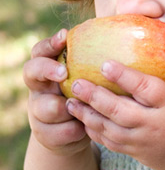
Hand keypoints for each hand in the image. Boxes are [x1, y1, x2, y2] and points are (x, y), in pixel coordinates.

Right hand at [23, 30, 89, 155]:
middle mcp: (39, 87)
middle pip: (32, 72)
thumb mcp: (89, 79)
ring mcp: (38, 110)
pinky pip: (58, 131)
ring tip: (78, 107)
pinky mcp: (44, 133)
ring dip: (63, 107)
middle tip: (64, 73)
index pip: (41, 50)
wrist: (73, 133)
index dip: (50, 43)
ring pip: (45, 107)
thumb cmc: (88, 96)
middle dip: (47, 70)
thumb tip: (128, 40)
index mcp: (48, 69)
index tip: (65, 36)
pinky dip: (73, 130)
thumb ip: (96, 64)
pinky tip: (84, 128)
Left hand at [65, 41, 164, 169]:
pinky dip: (93, 131)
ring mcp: (142, 141)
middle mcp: (154, 124)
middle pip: (120, 111)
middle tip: (76, 82)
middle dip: (95, 97)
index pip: (146, 90)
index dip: (125, 78)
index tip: (105, 64)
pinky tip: (81, 118)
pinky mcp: (134, 151)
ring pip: (109, 128)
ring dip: (88, 115)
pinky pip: (109, 142)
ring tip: (69, 100)